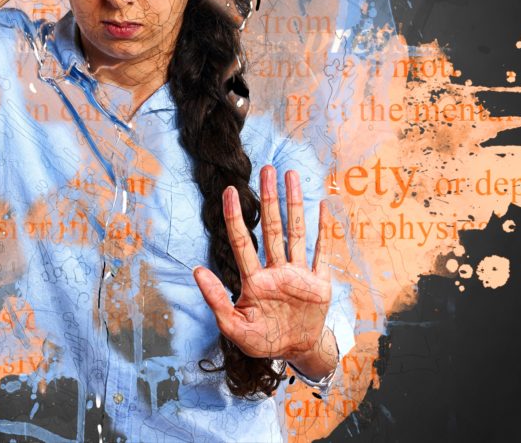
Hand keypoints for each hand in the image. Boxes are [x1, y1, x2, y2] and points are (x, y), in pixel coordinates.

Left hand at [193, 166, 333, 364]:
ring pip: (296, 232)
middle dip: (268, 198)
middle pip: (271, 227)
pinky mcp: (319, 282)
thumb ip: (216, 300)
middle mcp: (276, 271)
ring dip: (295, 204)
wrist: (296, 351)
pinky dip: (324, 231)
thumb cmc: (262, 340)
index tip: (230, 191)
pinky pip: (322, 253)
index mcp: (254, 281)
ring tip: (291, 175)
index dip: (236, 217)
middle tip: (266, 168)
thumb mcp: (234, 327)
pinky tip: (324, 207)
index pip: (242, 242)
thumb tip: (196, 270)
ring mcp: (298, 274)